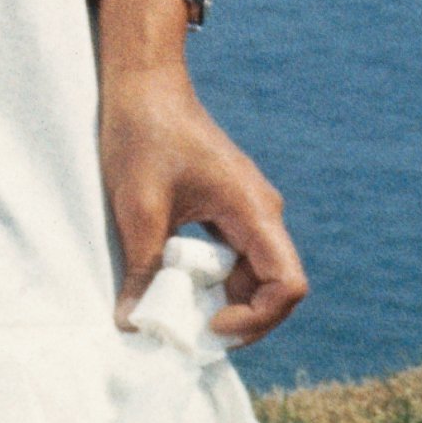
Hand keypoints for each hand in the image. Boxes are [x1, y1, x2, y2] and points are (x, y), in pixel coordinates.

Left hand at [98, 37, 307, 348]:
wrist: (142, 85)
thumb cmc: (144, 134)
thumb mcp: (138, 206)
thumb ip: (142, 268)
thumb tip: (133, 324)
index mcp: (254, 209)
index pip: (288, 284)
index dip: (258, 318)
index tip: (210, 325)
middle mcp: (261, 213)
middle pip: (273, 287)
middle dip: (239, 321)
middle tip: (190, 337)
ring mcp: (246, 211)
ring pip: (252, 276)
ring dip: (223, 304)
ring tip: (179, 317)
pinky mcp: (227, 210)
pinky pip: (232, 259)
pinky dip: (209, 283)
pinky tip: (174, 289)